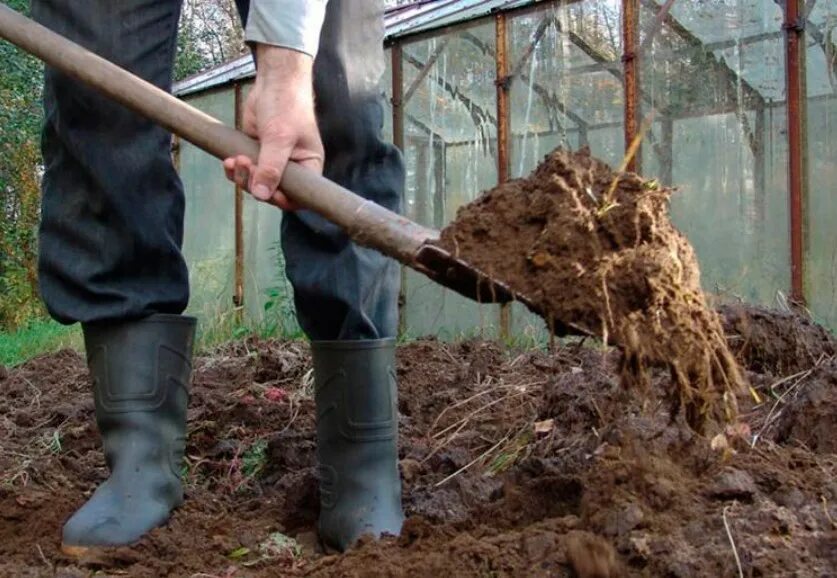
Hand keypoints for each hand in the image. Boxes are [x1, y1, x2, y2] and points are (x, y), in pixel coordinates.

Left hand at [223, 45, 323, 209]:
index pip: (298, 196)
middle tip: (246, 165)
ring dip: (242, 177)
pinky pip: (245, 171)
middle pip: (272, 192)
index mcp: (308, 167)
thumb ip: (271, 168)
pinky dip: (235, 169)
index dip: (281, 200)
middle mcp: (292, 168)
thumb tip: (262, 195)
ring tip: (235, 160)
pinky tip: (228, 161)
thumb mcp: (280, 138)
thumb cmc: (287, 106)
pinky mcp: (257, 153)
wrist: (274, 82)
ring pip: (255, 183)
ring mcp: (273, 161)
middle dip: (255, 183)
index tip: (266, 192)